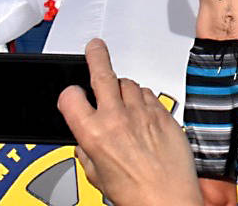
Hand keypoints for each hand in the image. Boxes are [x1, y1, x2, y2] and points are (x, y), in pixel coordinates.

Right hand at [59, 39, 202, 205]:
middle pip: (103, 73)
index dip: (69, 94)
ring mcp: (142, 112)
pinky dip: (142, 99)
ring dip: (122, 89)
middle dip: (96, 56)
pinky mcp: (163, 112)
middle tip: (94, 47)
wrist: (168, 199)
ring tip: (122, 101)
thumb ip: (88, 151)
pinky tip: (142, 112)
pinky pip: (148, 95)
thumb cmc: (136, 193)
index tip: (72, 93)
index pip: (70, 96)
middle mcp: (117, 118)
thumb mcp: (97, 176)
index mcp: (94, 134)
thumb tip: (85, 140)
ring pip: (128, 83)